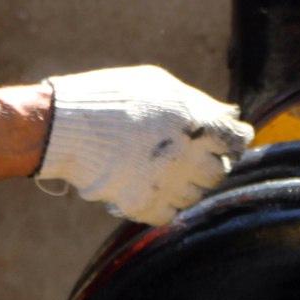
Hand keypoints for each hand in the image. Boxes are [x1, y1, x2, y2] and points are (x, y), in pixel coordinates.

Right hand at [36, 67, 252, 225]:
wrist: (64, 125)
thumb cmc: (111, 96)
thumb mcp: (158, 85)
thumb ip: (198, 102)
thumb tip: (229, 114)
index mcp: (194, 122)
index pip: (236, 139)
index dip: (233, 139)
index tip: (227, 139)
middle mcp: (186, 155)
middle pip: (219, 171)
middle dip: (210, 162)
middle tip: (192, 154)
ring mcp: (165, 183)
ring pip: (196, 195)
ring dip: (187, 184)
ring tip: (166, 170)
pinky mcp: (143, 205)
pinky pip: (169, 214)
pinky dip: (165, 205)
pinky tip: (152, 188)